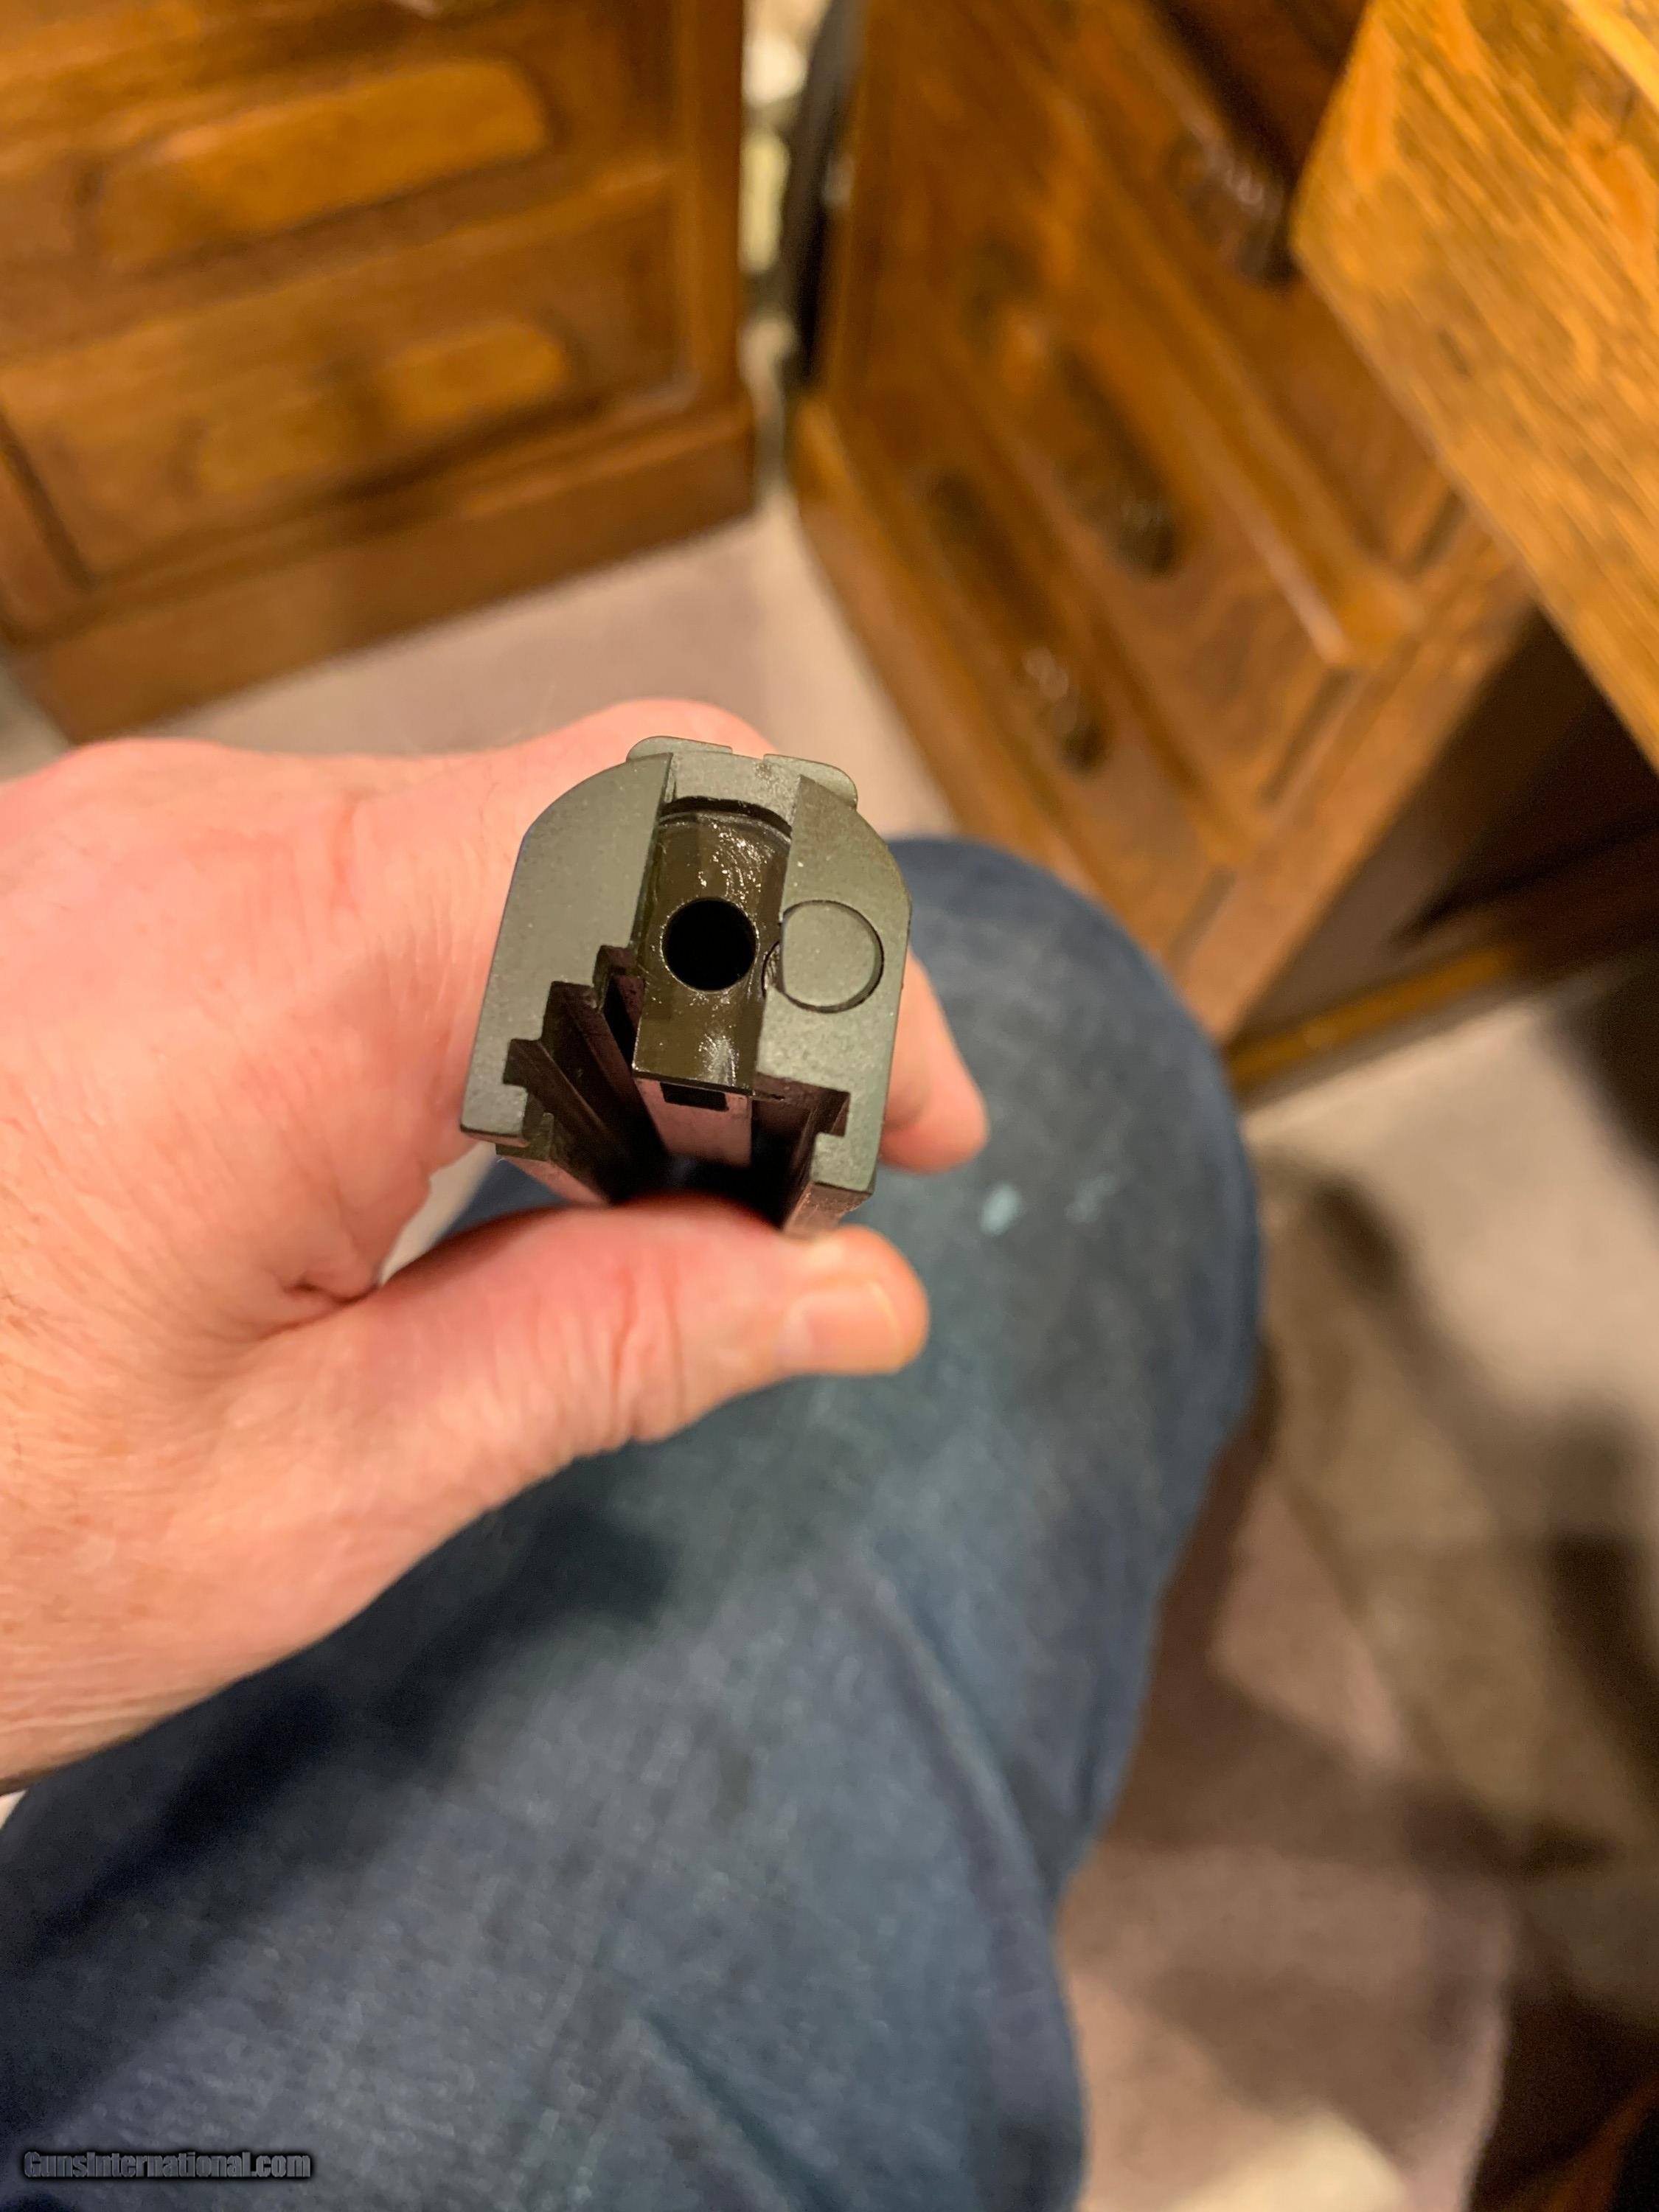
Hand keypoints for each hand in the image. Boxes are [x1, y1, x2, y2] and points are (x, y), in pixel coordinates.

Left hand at [0, 702, 984, 1787]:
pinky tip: (503, 1158)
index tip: (925, 1146)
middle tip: (809, 1201)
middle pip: (621, 817)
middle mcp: (219, 834)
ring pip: (512, 839)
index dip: (861, 981)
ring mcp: (148, 830)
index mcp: (294, 966)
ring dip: (636, 1006)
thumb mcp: (308, 1490)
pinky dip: (504, 998)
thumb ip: (606, 1352)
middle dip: (768, 998)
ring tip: (657, 1213)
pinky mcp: (113, 871)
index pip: (695, 848)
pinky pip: (387, 877)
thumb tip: (854, 1295)